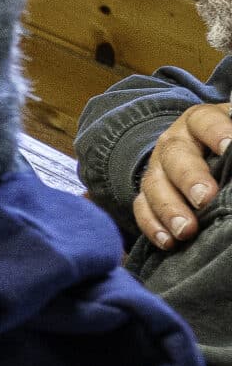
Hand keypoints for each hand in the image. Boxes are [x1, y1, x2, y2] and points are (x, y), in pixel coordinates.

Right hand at [134, 101, 231, 249]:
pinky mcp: (148, 193)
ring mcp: (157, 168)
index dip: (216, 132)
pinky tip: (168, 242)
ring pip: (154, 184)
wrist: (200, 153)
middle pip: (175, 156)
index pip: (204, 122)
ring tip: (186, 230)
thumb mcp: (231, 139)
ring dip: (169, 208)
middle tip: (204, 197)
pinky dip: (152, 225)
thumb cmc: (226, 147)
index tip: (230, 146)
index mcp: (200, 123)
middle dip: (189, 178)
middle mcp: (174, 143)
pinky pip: (142, 207)